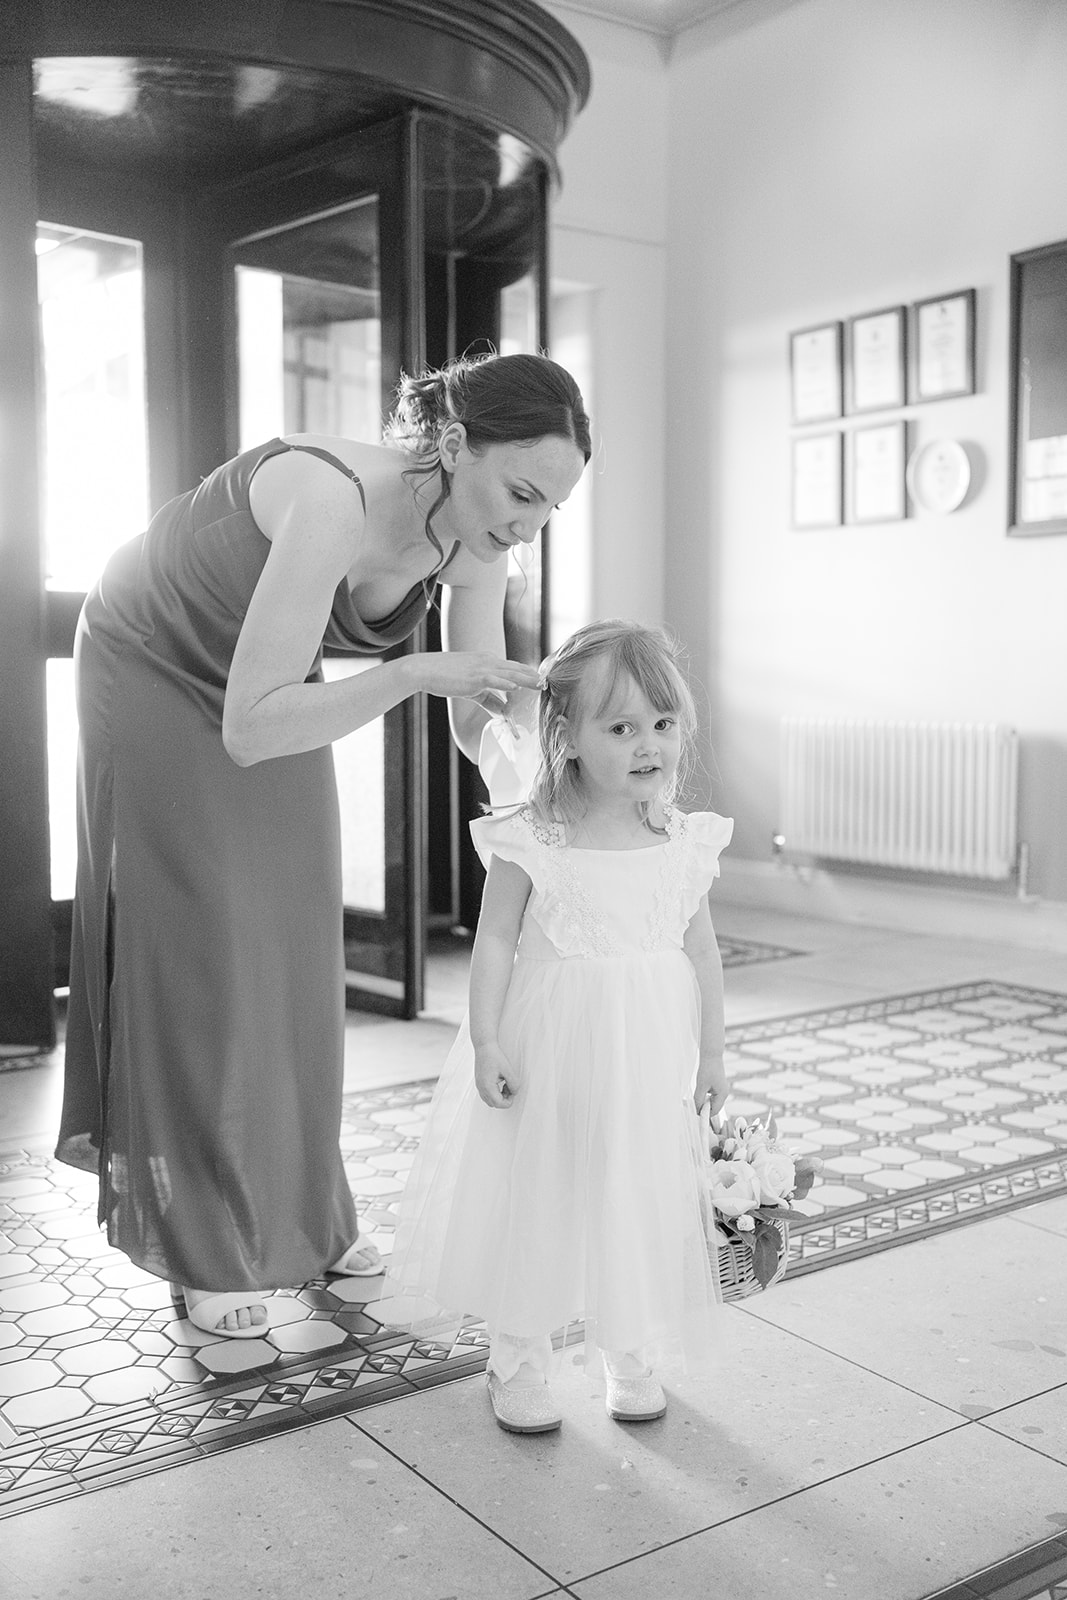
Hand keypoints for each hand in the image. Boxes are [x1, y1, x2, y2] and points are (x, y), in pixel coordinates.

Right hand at [416, 652, 540, 704]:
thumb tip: (503, 711)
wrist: (424, 669)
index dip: (528, 674)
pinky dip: (506, 684)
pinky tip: (516, 688)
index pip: (513, 667)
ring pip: (510, 673)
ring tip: (541, 685)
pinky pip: (494, 680)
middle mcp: (488, 661)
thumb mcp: (471, 689)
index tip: (542, 680)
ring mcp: (482, 668)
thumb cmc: (445, 677)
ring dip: (527, 679)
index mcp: (487, 661)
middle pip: (517, 668)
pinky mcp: (474, 677)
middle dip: (534, 676)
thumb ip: (489, 699)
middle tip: (549, 682)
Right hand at [475, 1044, 519, 1108]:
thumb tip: (515, 1092)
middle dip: (505, 1099)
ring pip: (490, 1100)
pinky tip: (500, 1082)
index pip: (499, 1104)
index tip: (513, 1090)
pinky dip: (495, 1093)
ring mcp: (479, 1086)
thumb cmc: (495, 1056)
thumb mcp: (508, 1070)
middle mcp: (481, 1088)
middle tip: (510, 1087)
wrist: (484, 1046)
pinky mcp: (479, 1082)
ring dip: (500, 1096)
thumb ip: (514, 1084)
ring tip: (506, 1084)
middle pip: (494, 1104)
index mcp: (487, 1086)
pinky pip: (487, 1094)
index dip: (509, 1100)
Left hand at [694, 1055, 728, 1116]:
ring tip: (697, 1094)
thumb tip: (697, 1110)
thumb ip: (698, 1099)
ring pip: (712, 1101)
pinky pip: (712, 1095)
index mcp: (722, 1094)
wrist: (711, 1055)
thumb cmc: (707, 1068)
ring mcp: (722, 1089)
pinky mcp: (718, 1086)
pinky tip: (700, 1090)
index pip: (714, 1111)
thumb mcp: (701, 1086)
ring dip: (704, 1101)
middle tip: (694, 1103)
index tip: (695, 1111)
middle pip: (714, 1107)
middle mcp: (724, 1093)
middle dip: (704, 1107)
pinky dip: (705, 1096)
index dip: (705, 1113)